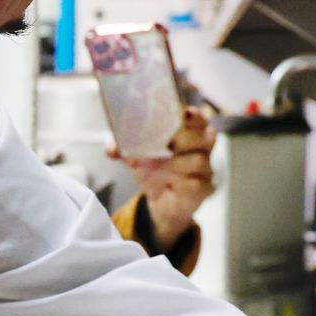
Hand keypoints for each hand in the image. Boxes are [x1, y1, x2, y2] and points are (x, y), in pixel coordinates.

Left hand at [119, 107, 216, 252]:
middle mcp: (201, 149)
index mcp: (188, 133)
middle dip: (186, 138)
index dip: (194, 115)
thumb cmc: (155, 172)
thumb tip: (111, 147)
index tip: (185, 113)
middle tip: (169, 143)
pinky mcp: (203, 189)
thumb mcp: (138, 157)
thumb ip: (125, 149)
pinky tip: (173, 184)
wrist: (161, 202)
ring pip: (200, 160)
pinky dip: (183, 183)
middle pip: (205, 136)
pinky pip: (197, 184)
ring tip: (165, 165)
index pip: (198, 119)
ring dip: (179, 162)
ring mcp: (204, 169)